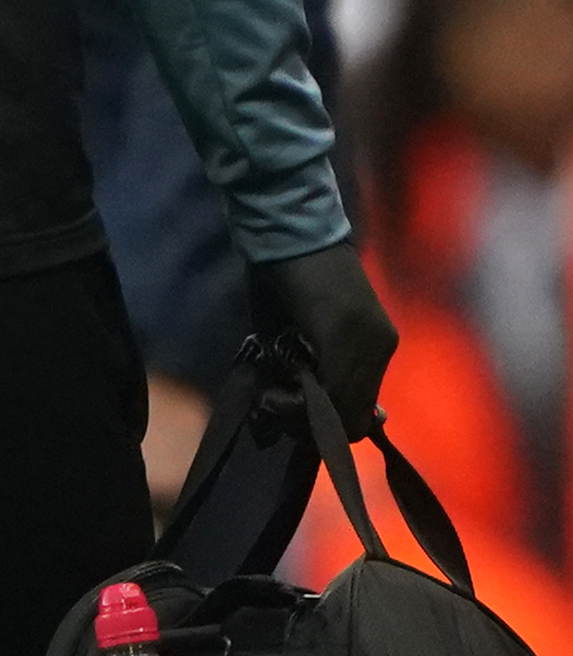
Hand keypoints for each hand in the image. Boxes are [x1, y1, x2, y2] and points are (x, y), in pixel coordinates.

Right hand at [249, 236, 396, 434]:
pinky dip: (298, 405)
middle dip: (310, 422)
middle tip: (277, 404)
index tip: (291, 408)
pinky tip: (274, 392)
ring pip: (343, 411)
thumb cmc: (289, 275)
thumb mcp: (306, 329)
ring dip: (301, 415)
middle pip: (354, 418)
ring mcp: (368, 344)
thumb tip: (309, 413)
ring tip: (273, 396)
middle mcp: (381, 347)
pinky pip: (331, 394)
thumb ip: (314, 369)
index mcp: (378, 344)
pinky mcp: (345, 339)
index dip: (325, 421)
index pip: (361, 409)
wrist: (289, 233)